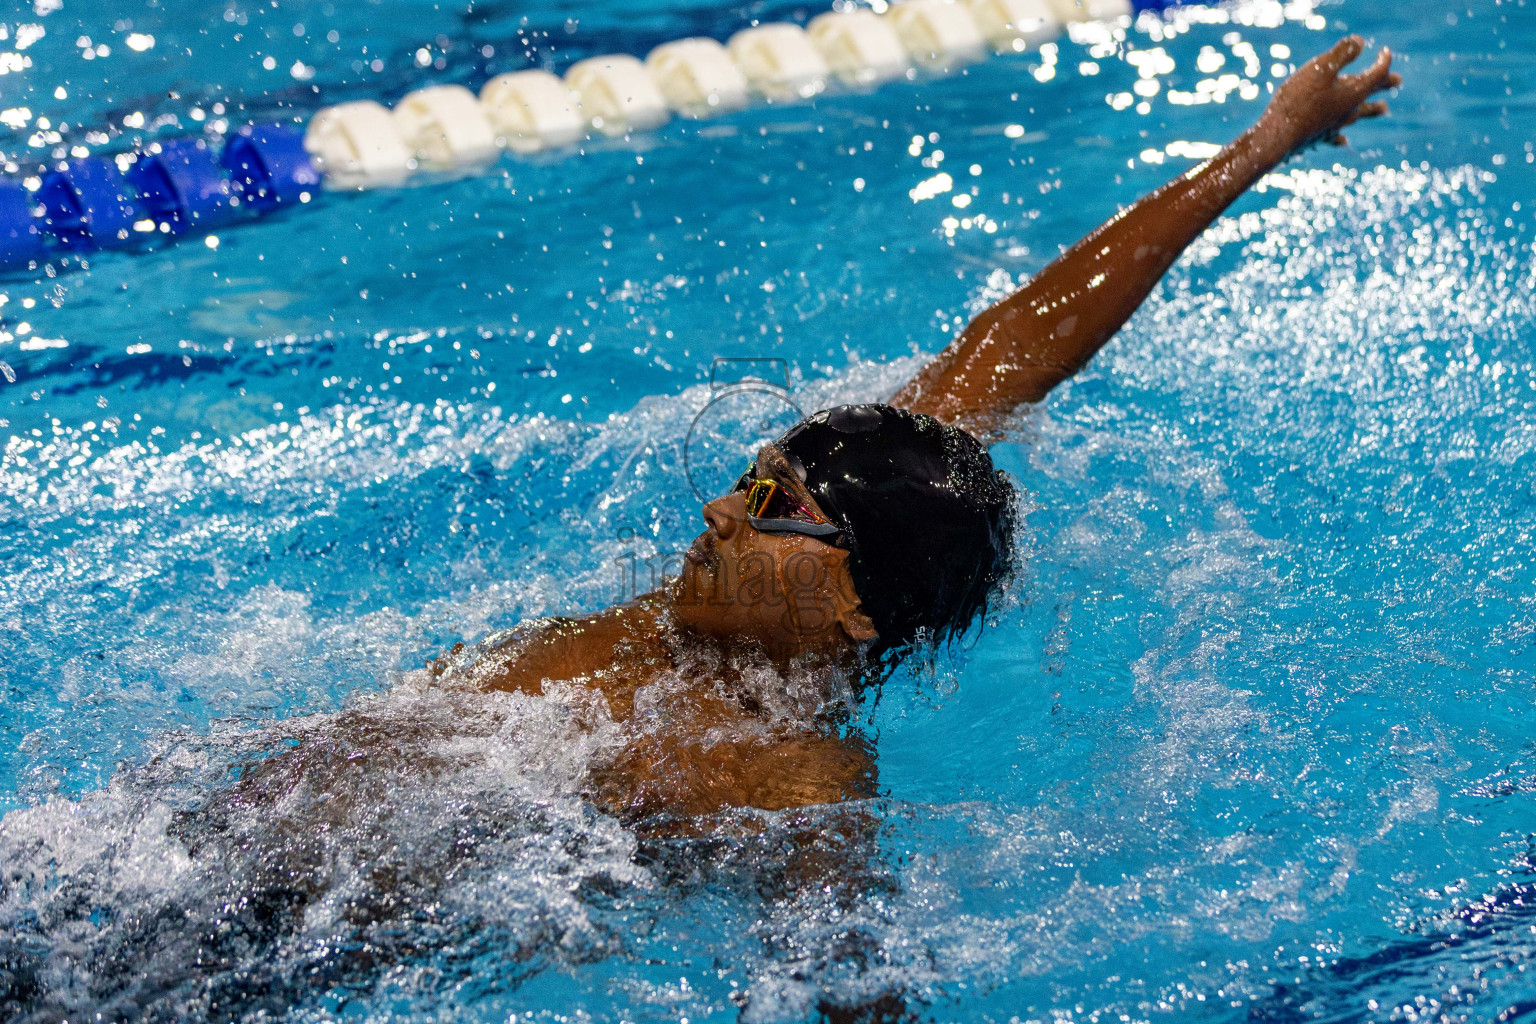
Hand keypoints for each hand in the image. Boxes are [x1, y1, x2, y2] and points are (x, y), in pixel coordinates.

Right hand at [1260, 36, 1400, 154]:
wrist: (1277, 136)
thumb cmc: (1298, 100)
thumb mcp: (1321, 68)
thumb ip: (1342, 53)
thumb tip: (1360, 42)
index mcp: (1354, 92)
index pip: (1378, 73)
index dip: (1384, 60)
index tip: (1384, 51)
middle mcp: (1349, 110)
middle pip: (1372, 94)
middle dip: (1384, 84)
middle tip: (1398, 81)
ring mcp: (1335, 125)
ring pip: (1359, 115)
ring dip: (1371, 109)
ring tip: (1384, 109)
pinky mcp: (1319, 137)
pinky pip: (1336, 136)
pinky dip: (1342, 135)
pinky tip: (1343, 140)